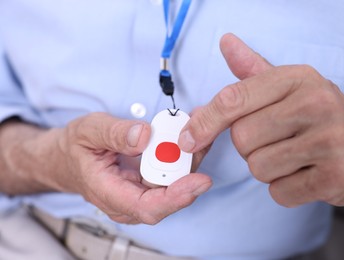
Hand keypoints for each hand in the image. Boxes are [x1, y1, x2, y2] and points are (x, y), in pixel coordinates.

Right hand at [37, 113, 210, 223]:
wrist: (67, 158)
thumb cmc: (75, 148)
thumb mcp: (88, 131)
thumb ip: (114, 133)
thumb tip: (143, 136)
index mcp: (109, 192)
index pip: (147, 207)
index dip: (176, 197)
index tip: (199, 181)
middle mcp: (128, 201)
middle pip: (168, 197)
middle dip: (190, 170)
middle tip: (203, 140)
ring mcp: (139, 194)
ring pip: (173, 186)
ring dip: (190, 162)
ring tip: (202, 135)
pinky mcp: (147, 184)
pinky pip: (171, 175)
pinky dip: (183, 158)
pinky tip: (190, 139)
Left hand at [178, 33, 343, 206]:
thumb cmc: (322, 115)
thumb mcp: (291, 86)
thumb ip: (253, 69)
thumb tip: (226, 42)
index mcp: (297, 78)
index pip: (234, 98)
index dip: (205, 121)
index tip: (189, 138)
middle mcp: (315, 104)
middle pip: (242, 138)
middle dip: (249, 147)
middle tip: (275, 141)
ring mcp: (329, 141)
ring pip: (258, 167)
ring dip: (266, 168)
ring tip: (292, 157)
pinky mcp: (336, 177)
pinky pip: (279, 192)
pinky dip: (284, 188)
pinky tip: (304, 174)